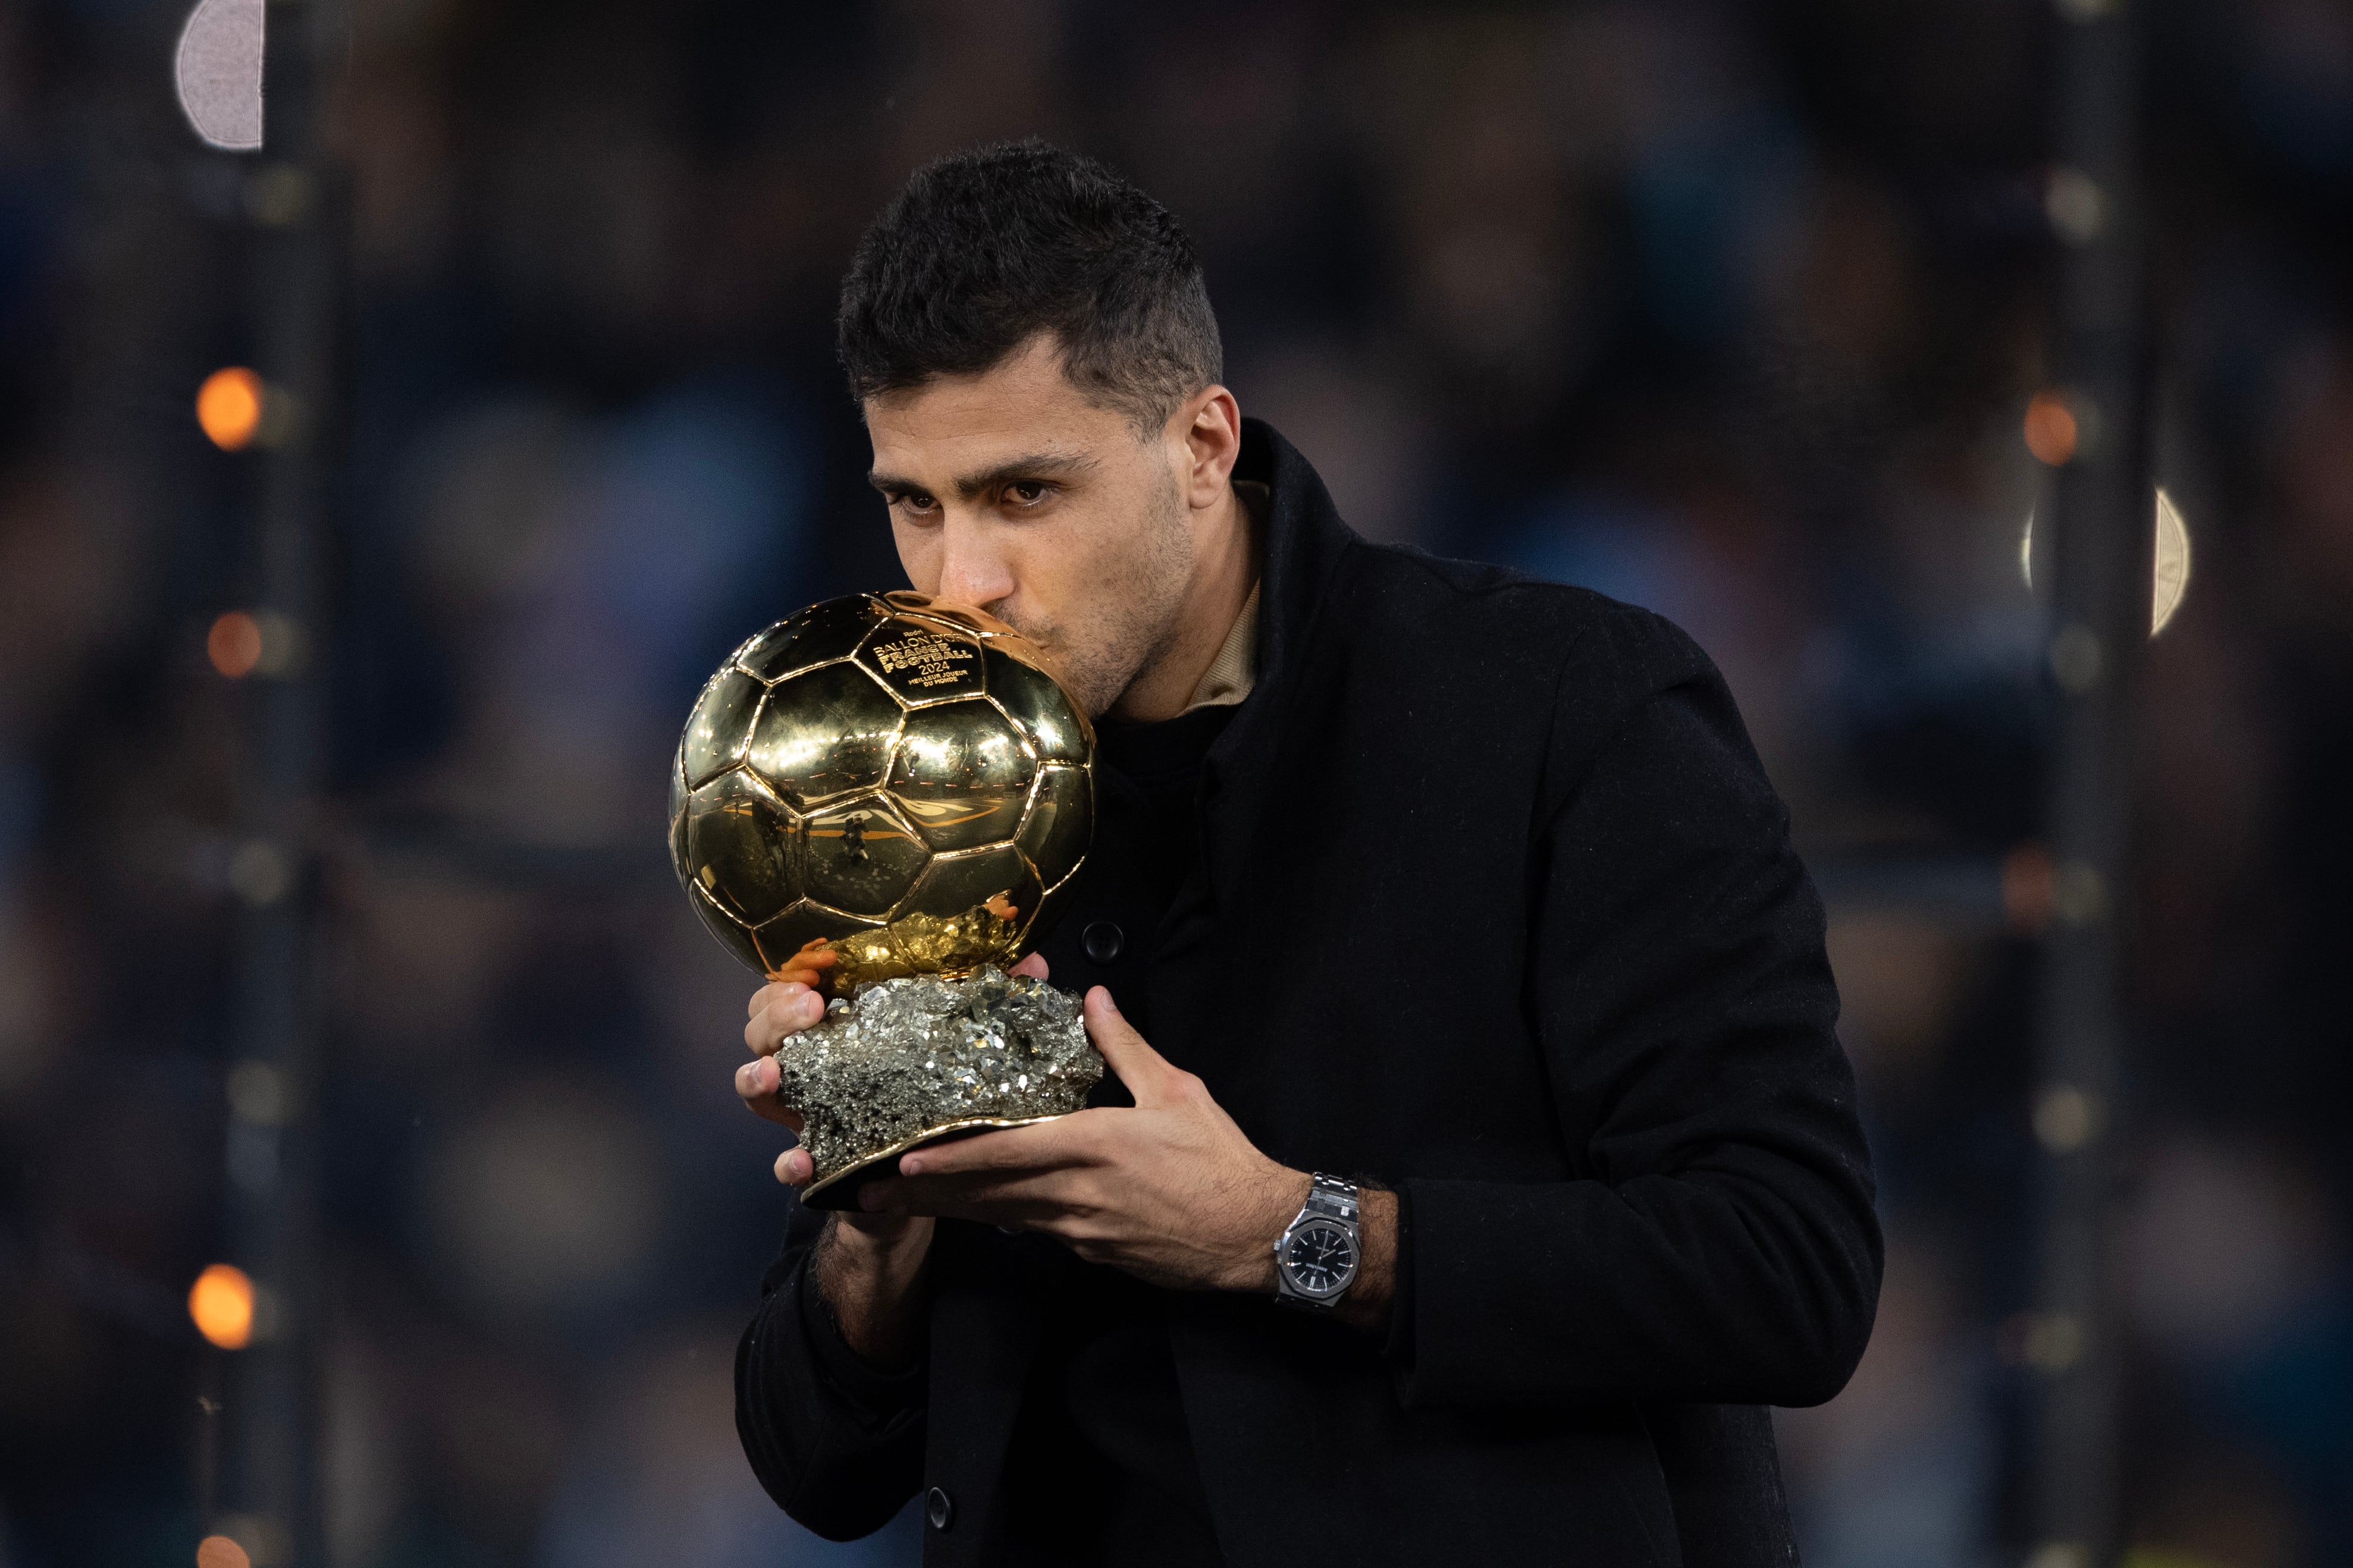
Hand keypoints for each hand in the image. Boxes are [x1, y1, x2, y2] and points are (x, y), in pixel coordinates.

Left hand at [856, 984, 1309, 1293]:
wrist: (1256, 1236)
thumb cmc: (1219, 1161)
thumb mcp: (1177, 1092)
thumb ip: (1124, 1048)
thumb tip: (1092, 1001)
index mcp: (1092, 1148)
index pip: (1003, 1154)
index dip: (949, 1160)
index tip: (904, 1162)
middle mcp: (1074, 1195)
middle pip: (985, 1194)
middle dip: (927, 1193)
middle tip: (873, 1190)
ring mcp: (1080, 1230)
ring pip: (1000, 1217)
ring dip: (951, 1209)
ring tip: (903, 1202)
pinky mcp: (1092, 1250)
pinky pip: (1031, 1230)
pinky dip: (997, 1218)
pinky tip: (975, 1209)